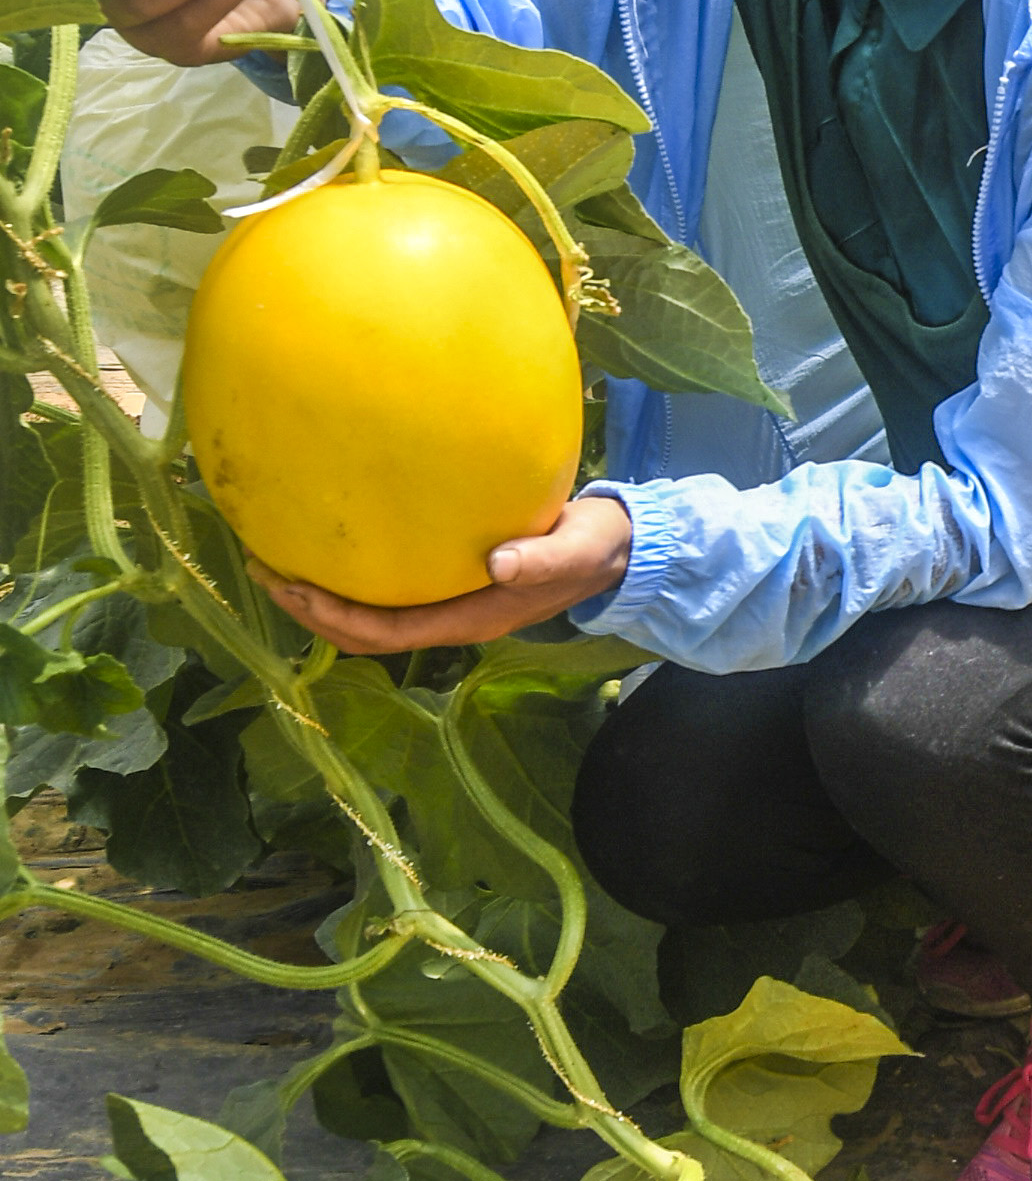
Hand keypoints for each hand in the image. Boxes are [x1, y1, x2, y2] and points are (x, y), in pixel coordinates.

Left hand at [259, 494, 634, 655]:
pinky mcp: (450, 585)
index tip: (295, 587)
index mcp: (472, 619)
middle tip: (265, 572)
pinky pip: (388, 593)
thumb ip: (542, 560)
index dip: (337, 617)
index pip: (390, 632)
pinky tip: (331, 547)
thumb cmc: (593, 548)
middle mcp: (451, 621)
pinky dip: (351, 578)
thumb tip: (499, 564)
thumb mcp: (575, 549)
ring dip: (322, 598)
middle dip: (311, 610)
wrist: (616, 552)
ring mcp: (449, 606)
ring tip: (280, 563)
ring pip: (371, 618)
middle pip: (365, 633)